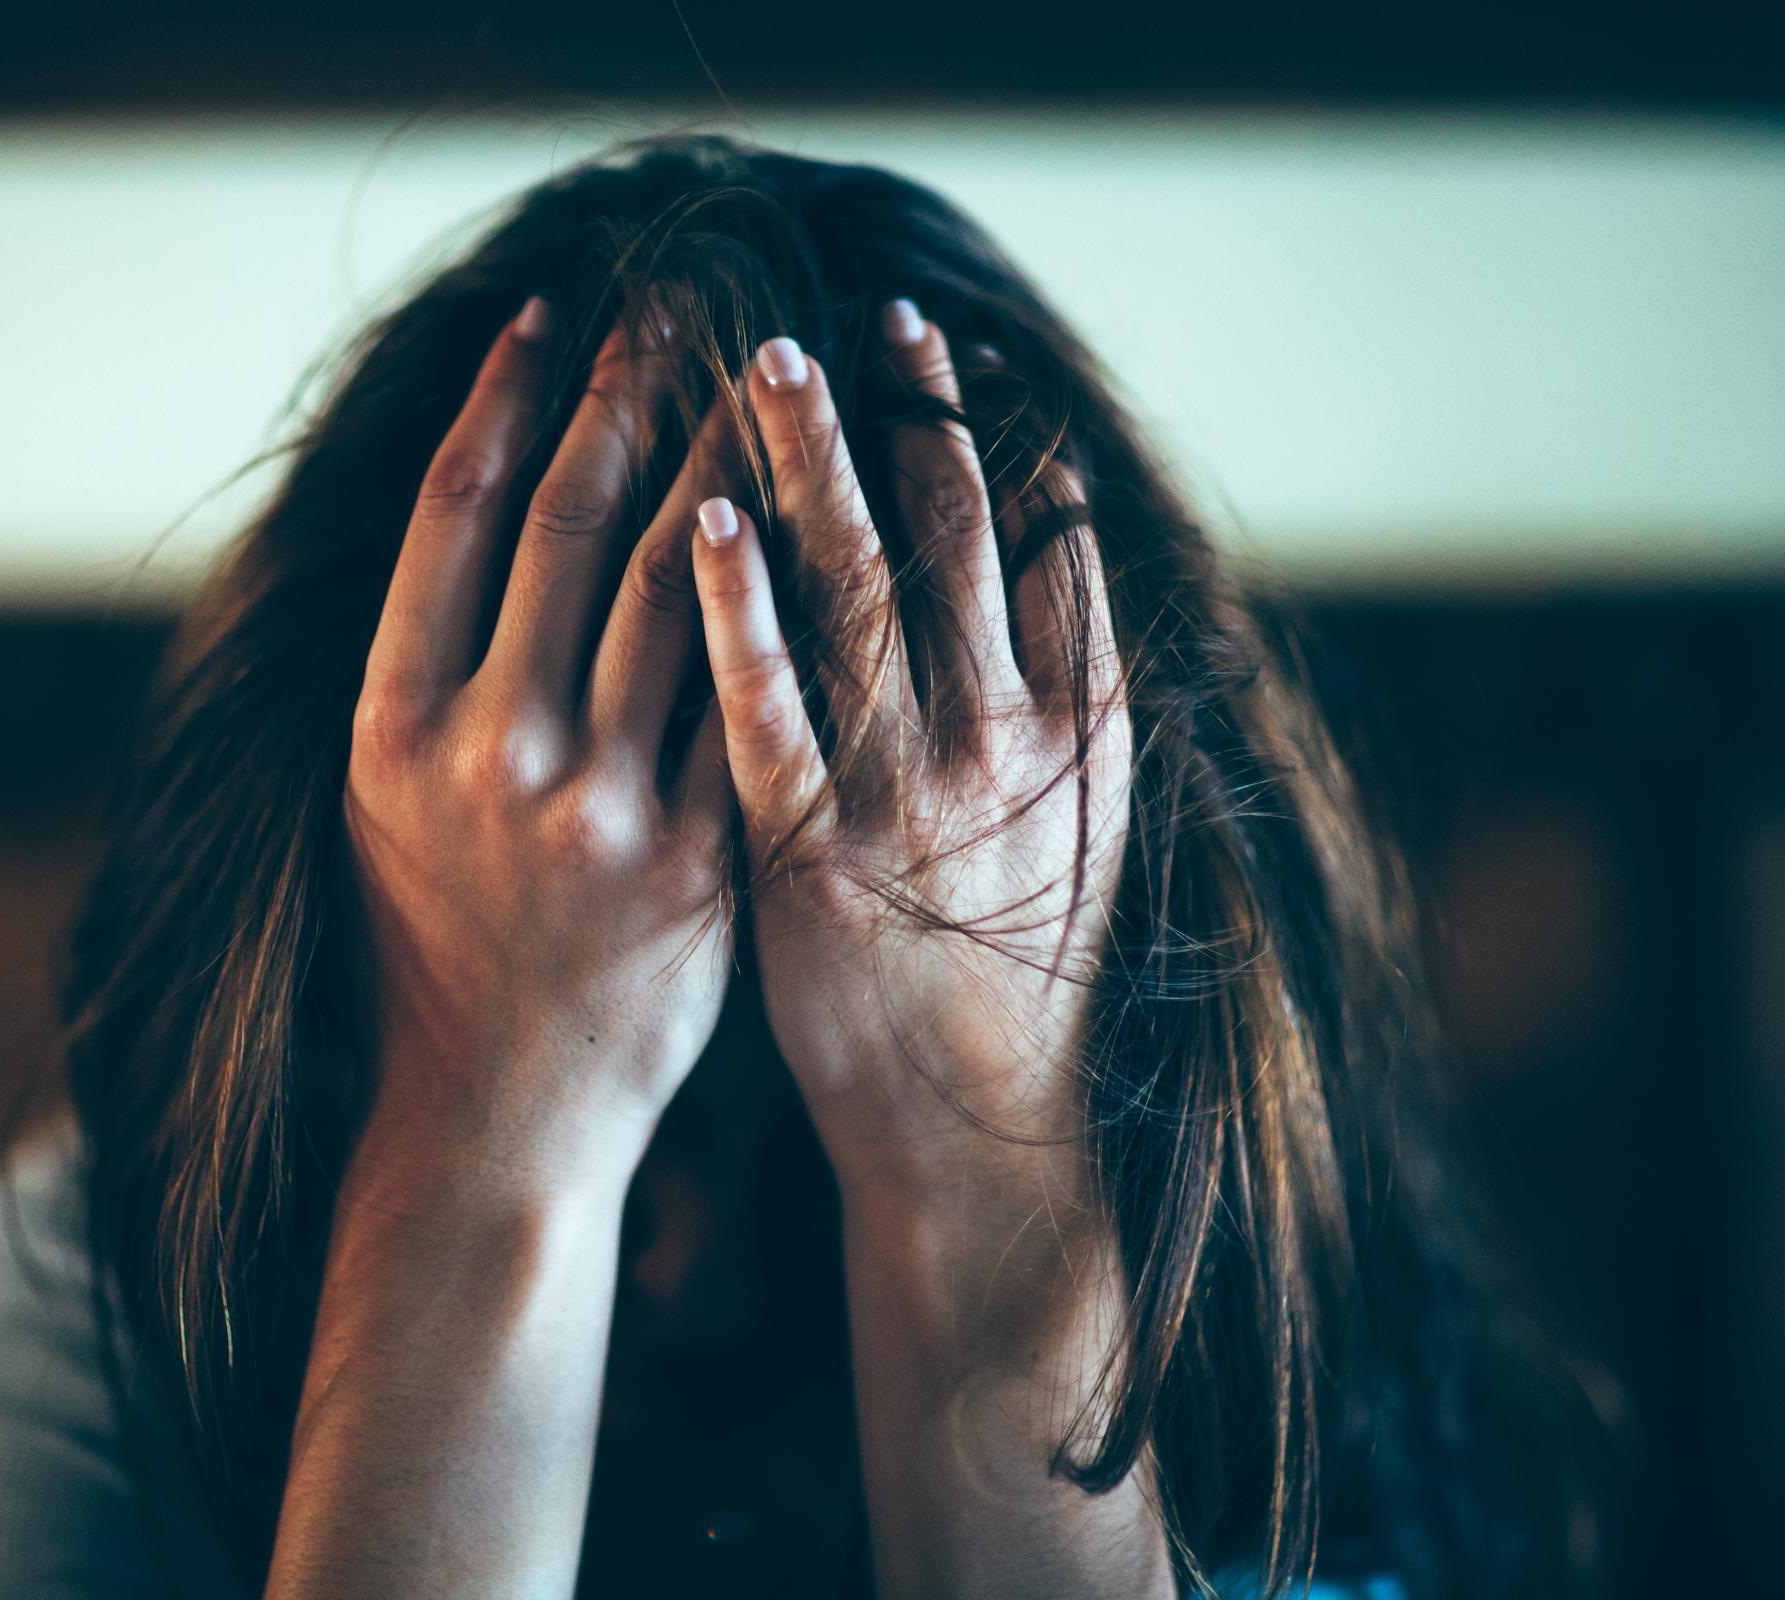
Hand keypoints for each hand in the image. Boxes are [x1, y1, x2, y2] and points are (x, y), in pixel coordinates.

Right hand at [343, 300, 738, 1209]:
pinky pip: (758, 705)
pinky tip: (827, 530)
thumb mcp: (380, 807)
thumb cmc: (430, 949)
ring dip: (729, 469)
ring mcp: (596, 809)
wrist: (496, 1114)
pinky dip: (793, 606)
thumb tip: (469, 520)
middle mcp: (486, 752)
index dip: (503, 401)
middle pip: (573, 527)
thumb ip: (422, 675)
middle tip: (682, 302)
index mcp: (390, 726)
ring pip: (681, 592)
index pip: (450, 517)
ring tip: (767, 380)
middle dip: (630, 396)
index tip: (551, 312)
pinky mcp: (698, 864)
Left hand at [690, 304, 1131, 1217]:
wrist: (978, 1132)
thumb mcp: (1084, 824)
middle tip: (839, 317)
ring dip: (811, 469)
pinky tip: (700, 523)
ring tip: (765, 363)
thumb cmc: (1019, 971)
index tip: (935, 346)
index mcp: (1078, 728)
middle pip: (942, 541)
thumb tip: (1054, 537)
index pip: (1037, 542)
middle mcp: (1003, 745)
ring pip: (858, 595)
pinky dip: (738, 610)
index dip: (982, 435)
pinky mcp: (812, 859)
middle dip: (891, 417)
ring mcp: (906, 800)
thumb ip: (1069, 685)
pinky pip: (769, 712)